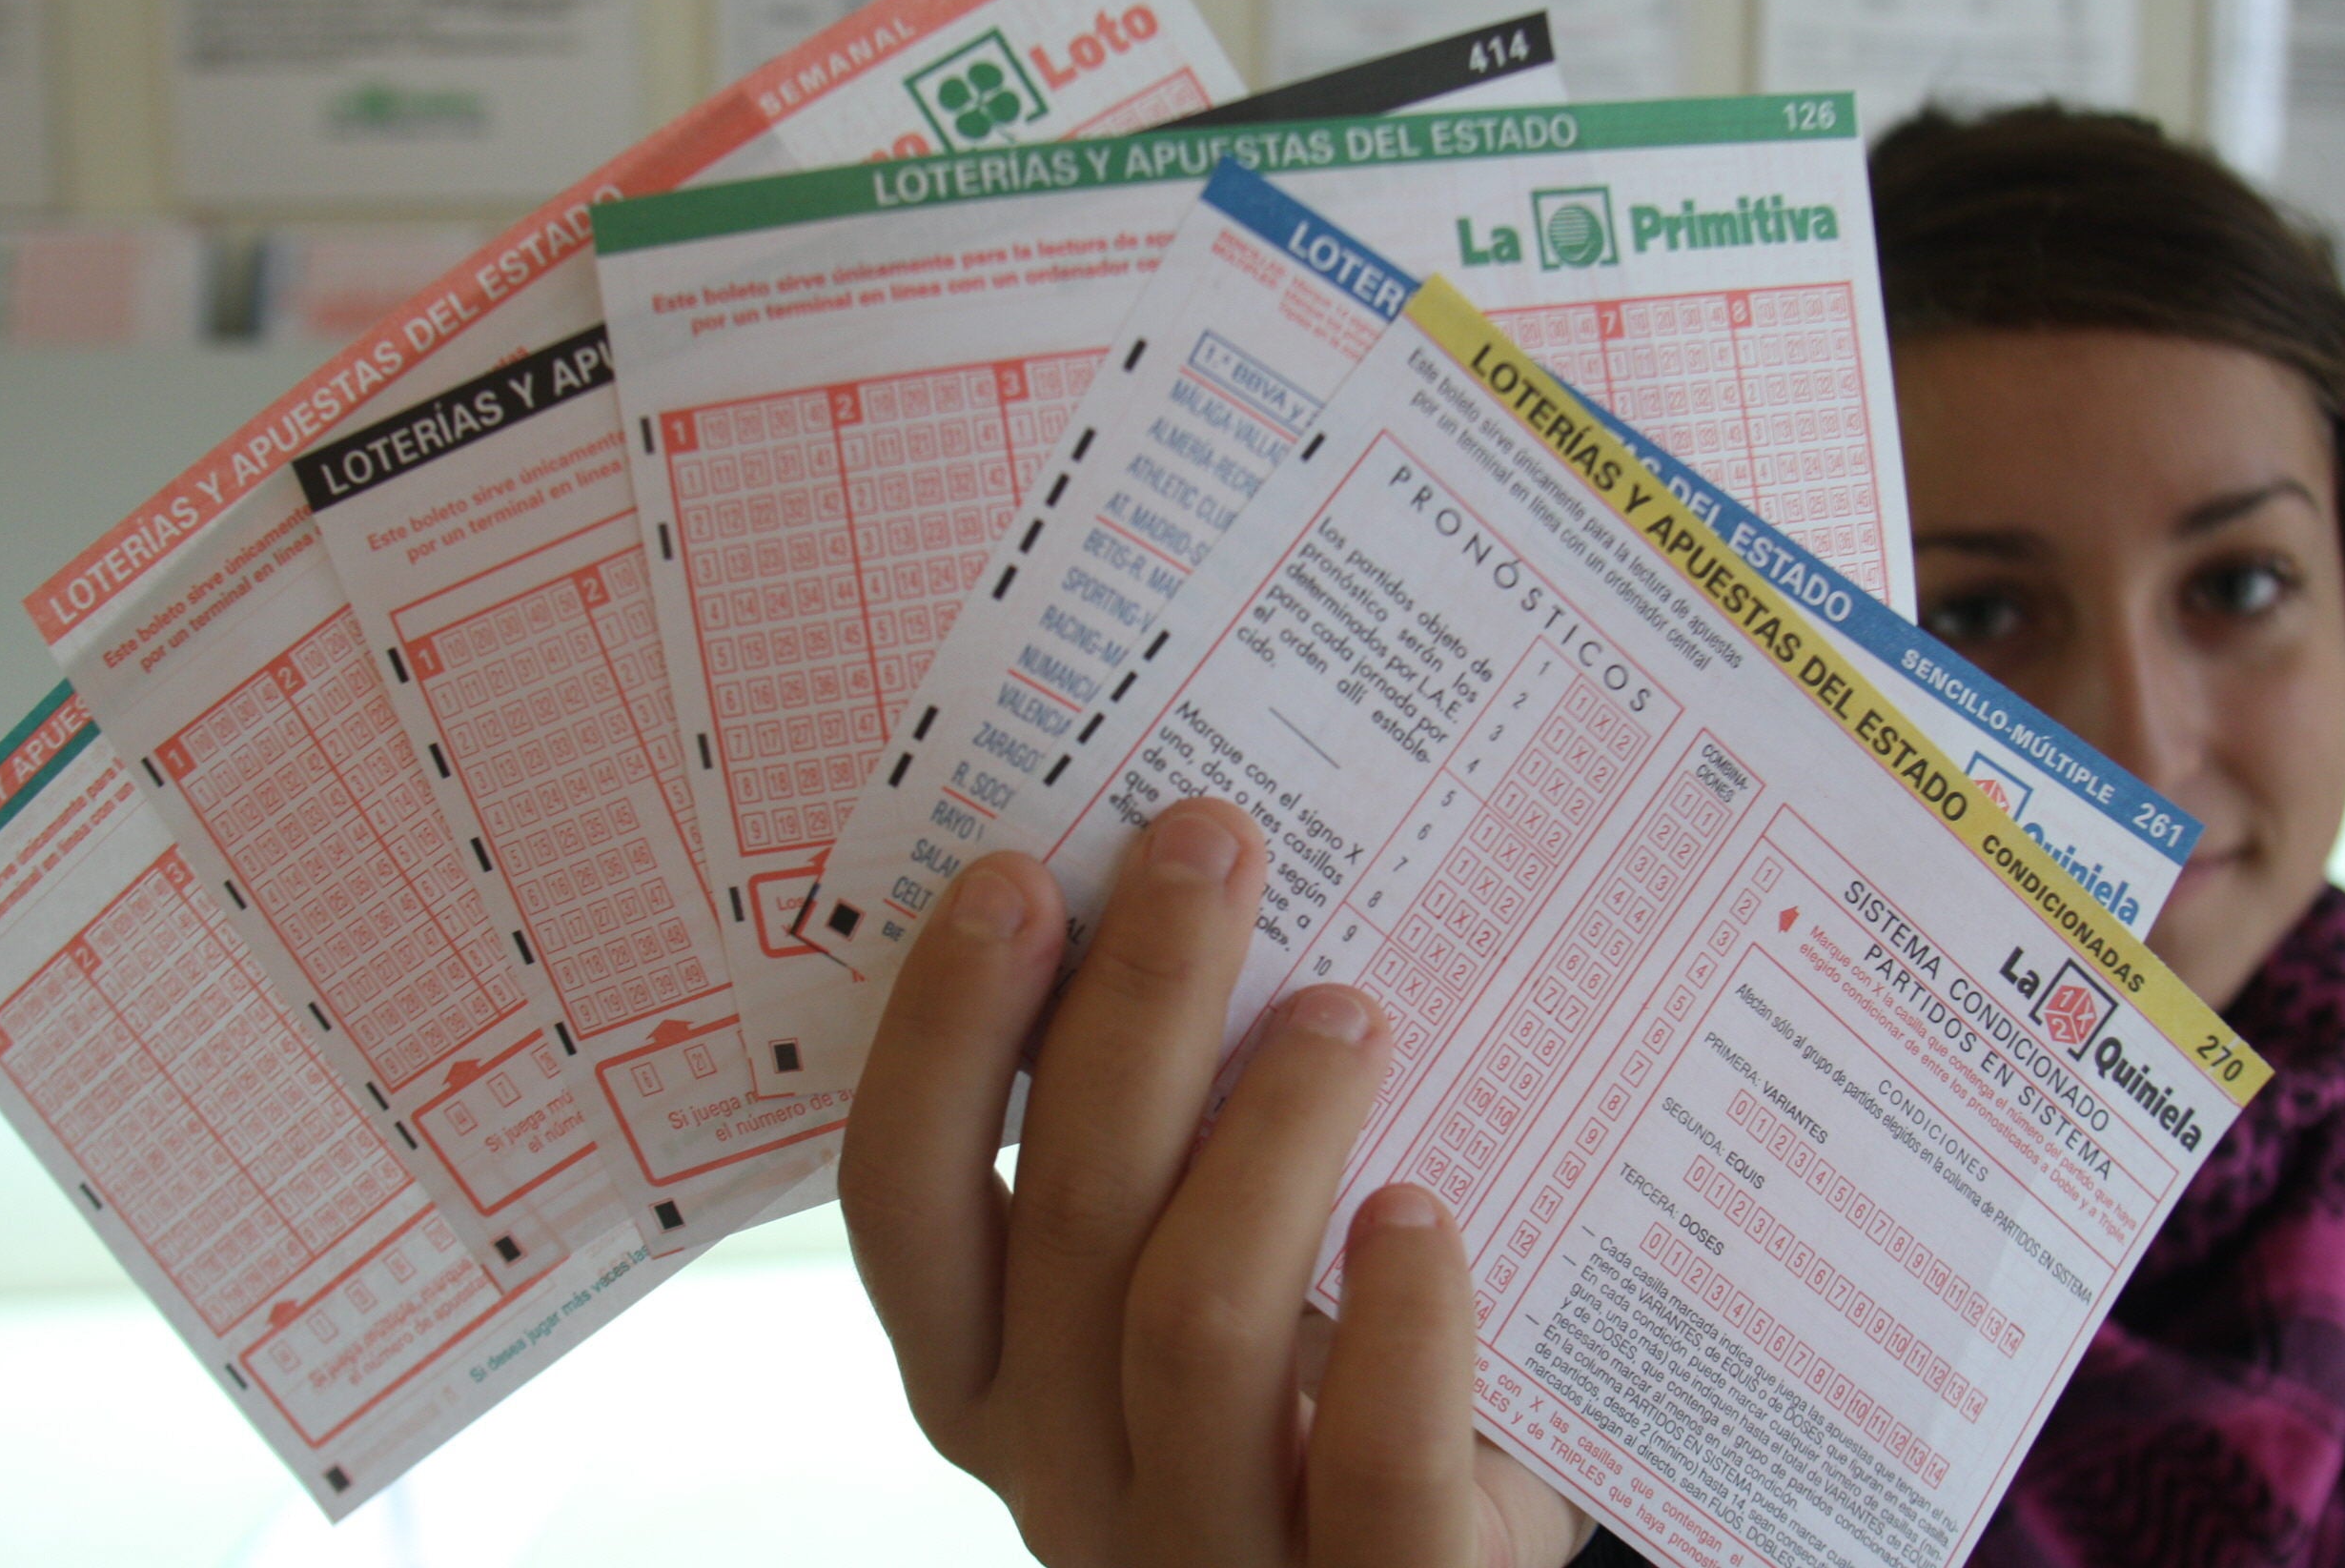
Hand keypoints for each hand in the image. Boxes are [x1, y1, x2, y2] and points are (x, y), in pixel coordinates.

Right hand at [841, 796, 1592, 1567]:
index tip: (1021, 872)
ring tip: (1348, 1011)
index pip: (900, 1195)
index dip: (944, 1029)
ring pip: (1195, 1326)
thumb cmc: (1308, 1372)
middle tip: (1212, 847)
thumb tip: (1192, 883)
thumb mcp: (1198, 1251)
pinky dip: (1400, 1324)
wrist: (1444, 1560)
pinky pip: (1374, 1465)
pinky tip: (1421, 1210)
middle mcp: (1062, 1472)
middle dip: (1137, 1005)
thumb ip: (1166, 1129)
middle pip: (1067, 1218)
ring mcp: (1205, 1551)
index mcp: (987, 1372)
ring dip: (1271, 1135)